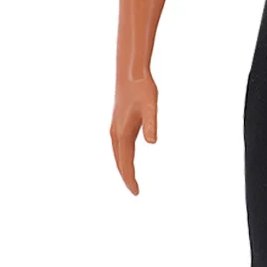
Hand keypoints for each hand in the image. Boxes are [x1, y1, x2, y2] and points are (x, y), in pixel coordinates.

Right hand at [111, 75, 158, 194]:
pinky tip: (126, 156)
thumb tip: (152, 142)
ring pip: (117, 154)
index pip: (126, 162)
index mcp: (123, 133)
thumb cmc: (143, 89)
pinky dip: (121, 156)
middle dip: (126, 177)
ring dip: (122, 167)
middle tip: (135, 191)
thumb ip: (152, 124)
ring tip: (131, 179)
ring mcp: (114, 128)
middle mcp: (116, 133)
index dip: (130, 179)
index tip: (136, 192)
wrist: (130, 73)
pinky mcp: (117, 123)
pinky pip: (118, 146)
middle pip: (119, 161)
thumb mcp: (151, 107)